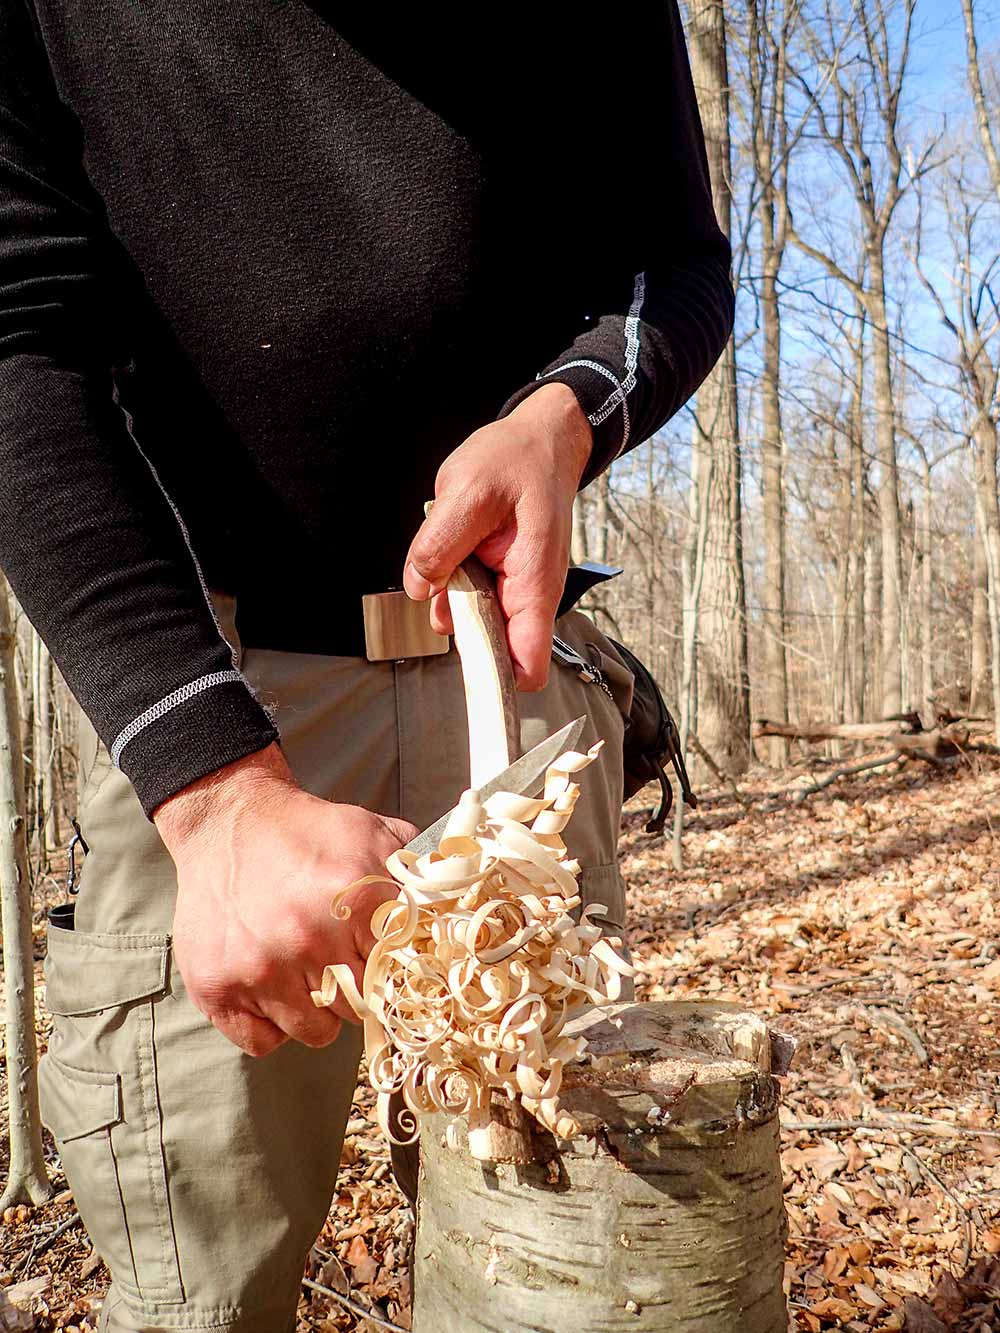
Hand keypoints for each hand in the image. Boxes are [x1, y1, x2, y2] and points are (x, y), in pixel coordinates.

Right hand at [154, 743, 416, 1056]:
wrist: (229, 821)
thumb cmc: (309, 833)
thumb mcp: (371, 833)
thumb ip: (420, 871)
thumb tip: (464, 908)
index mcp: (354, 899)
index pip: (401, 975)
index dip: (398, 974)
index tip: (390, 966)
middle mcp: (306, 937)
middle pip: (362, 1009)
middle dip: (360, 990)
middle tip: (344, 960)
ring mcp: (258, 967)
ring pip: (316, 1034)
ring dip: (318, 1010)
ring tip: (307, 968)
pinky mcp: (216, 987)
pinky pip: (264, 1043)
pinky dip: (272, 1023)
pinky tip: (274, 984)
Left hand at [403, 383, 591, 689]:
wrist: (542, 438)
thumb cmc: (518, 459)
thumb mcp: (468, 493)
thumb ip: (438, 545)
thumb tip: (418, 588)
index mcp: (533, 584)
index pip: (527, 666)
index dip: (495, 682)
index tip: (464, 678)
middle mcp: (528, 594)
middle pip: (491, 647)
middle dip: (458, 626)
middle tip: (446, 576)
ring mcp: (513, 587)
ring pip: (474, 620)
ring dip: (451, 597)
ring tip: (453, 547)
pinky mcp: (499, 576)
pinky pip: (469, 595)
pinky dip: (452, 580)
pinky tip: (453, 547)